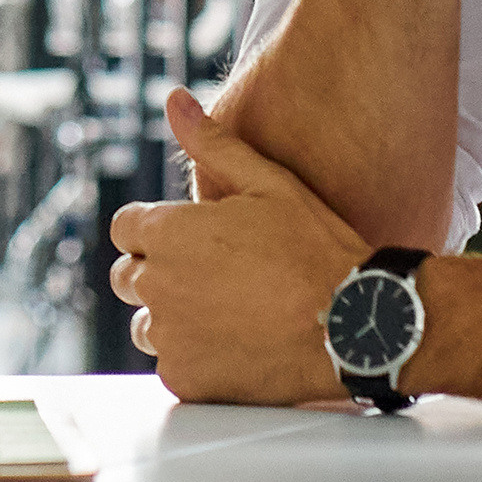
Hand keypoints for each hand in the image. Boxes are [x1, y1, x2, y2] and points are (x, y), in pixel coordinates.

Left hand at [106, 92, 371, 405]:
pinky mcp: (186, 380)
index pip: (125, 228)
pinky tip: (240, 347)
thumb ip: (212, 144)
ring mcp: (170, 336)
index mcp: (169, 232)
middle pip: (128, 277)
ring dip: (175, 319)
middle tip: (218, 279)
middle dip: (161, 272)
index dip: (156, 231)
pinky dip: (197, 360)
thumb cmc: (318, 251)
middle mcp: (158, 284)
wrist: (356, 324)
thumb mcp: (270, 183)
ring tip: (232, 314)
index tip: (191, 241)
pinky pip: (174, 367)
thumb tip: (175, 101)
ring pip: (147, 326)